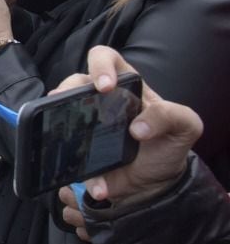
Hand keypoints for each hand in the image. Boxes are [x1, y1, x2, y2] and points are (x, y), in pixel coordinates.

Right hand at [54, 46, 201, 241]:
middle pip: (75, 80)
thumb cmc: (168, 144)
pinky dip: (83, 173)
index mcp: (125, 86)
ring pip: (60, 108)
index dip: (100, 65)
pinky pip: (69, 153)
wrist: (156, 182)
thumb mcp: (185, 126)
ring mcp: (84, 122)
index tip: (105, 87)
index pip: (106, 58)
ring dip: (59, 118)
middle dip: (69, 88)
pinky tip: (97, 185)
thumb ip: (171, 116)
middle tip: (71, 102)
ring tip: (67, 136)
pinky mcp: (78, 148)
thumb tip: (138, 128)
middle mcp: (99, 99)